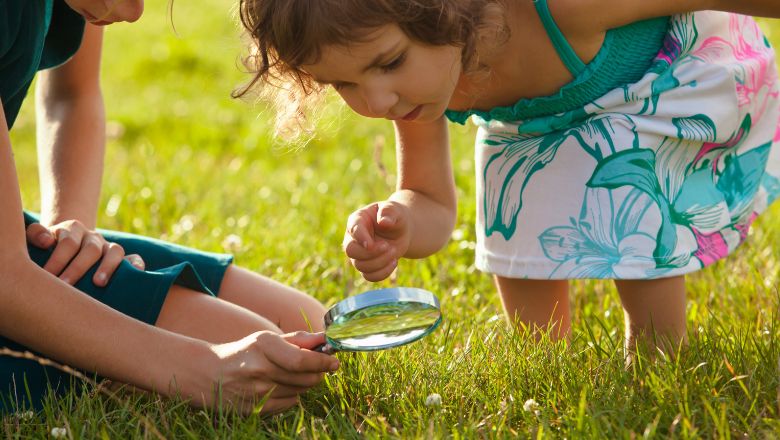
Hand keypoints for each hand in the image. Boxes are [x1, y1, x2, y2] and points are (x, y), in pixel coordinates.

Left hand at [26, 220, 144, 286]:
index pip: (67, 243)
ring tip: (98, 284)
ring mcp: (109, 247)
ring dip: (107, 267)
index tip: (47, 277)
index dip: (57, 260)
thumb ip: (36, 234)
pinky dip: (136, 264)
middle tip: (65, 285)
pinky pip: (134, 258)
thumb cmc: (48, 248)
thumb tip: (47, 241)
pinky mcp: (122, 258)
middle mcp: (93, 237)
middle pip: (90, 249)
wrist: (66, 246)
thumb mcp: (38, 237)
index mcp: (73, 229)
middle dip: (77, 268)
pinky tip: (134, 273)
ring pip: (114, 251)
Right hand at [199, 331, 338, 413]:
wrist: (210, 375)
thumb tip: (326, 338)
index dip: (323, 362)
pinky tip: (279, 386)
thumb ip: (298, 339)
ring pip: (301, 391)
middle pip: (306, 378)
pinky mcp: (257, 409)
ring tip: (290, 374)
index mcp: (264, 346)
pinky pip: (290, 403)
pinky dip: (292, 395)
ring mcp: (258, 392)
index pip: (302, 360)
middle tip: (316, 366)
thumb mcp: (267, 339)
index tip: (335, 362)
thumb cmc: (245, 352)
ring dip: (304, 383)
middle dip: (318, 373)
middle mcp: (261, 370)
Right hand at [343, 201, 410, 280]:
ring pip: (360, 266)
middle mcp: (353, 238)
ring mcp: (358, 254)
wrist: (401, 230)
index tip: (370, 245)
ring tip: (394, 252)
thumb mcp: (394, 210)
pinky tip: (394, 262)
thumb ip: (388, 212)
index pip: (353, 229)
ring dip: (380, 262)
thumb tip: (384, 222)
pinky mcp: (367, 266)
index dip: (360, 238)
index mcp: (357, 220)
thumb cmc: (394, 216)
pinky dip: (382, 273)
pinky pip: (369, 276)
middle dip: (370, 253)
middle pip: (351, 251)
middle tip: (389, 246)